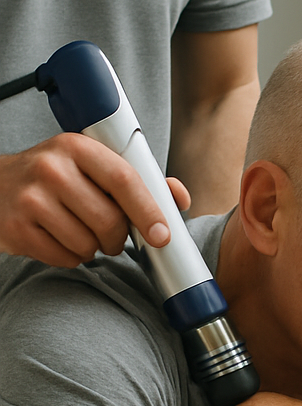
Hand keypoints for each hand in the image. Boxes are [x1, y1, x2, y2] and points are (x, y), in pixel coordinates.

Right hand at [0, 134, 190, 266]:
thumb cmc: (57, 178)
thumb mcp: (94, 166)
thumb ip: (139, 180)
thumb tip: (179, 198)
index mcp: (78, 147)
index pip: (125, 180)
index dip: (149, 211)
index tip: (162, 235)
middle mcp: (51, 169)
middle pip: (108, 219)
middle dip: (119, 237)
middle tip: (113, 236)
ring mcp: (30, 199)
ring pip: (87, 243)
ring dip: (94, 249)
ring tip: (82, 233)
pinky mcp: (16, 229)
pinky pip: (64, 258)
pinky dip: (72, 257)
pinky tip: (60, 239)